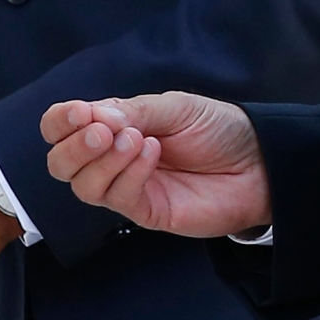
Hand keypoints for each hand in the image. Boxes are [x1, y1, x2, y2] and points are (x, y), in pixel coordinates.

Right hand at [40, 92, 270, 238]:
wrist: (258, 162)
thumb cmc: (217, 128)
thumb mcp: (175, 107)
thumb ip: (132, 111)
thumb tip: (91, 117)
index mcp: (113, 126)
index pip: (62, 128)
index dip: (60, 121)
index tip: (79, 112)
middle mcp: (112, 159)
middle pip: (61, 163)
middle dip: (73, 146)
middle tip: (102, 131)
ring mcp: (128, 188)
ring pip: (84, 185)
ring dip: (102, 160)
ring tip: (137, 140)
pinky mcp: (147, 212)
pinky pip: (120, 199)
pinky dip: (129, 174)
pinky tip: (152, 154)